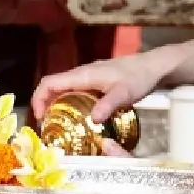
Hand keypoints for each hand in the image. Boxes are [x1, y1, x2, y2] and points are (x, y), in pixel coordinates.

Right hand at [30, 48, 179, 122]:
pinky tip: (79, 119)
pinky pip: (76, 93)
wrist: (154, 66)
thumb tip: (93, 119)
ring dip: (57, 106)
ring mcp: (89, 78)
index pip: (50, 82)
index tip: (39, 117)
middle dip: (45, 105)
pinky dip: (71, 105)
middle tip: (48, 127)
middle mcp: (82, 75)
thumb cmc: (139, 77)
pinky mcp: (97, 83)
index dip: (39, 98)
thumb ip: (108, 105)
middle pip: (54, 87)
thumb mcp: (125, 93)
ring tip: (60, 126)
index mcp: (83, 75)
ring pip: (65, 90)